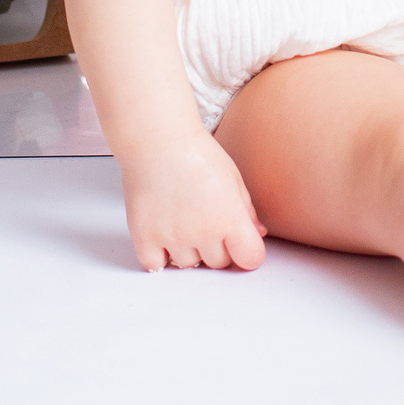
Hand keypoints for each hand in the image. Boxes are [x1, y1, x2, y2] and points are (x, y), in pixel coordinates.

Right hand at [121, 136, 268, 272]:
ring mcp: (173, 238)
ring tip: (182, 220)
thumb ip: (247, 210)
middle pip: (218, 263)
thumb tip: (258, 234)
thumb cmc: (197, 153)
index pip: (250, 259)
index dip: (248, 252)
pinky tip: (163, 233)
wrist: (158, 140)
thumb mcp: (233, 178)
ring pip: (188, 265)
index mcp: (230, 218)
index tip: (240, 243)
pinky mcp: (145, 237)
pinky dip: (159, 256)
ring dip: (188, 249)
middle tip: (206, 221)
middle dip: (217, 247)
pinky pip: (156, 265)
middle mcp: (203, 233)